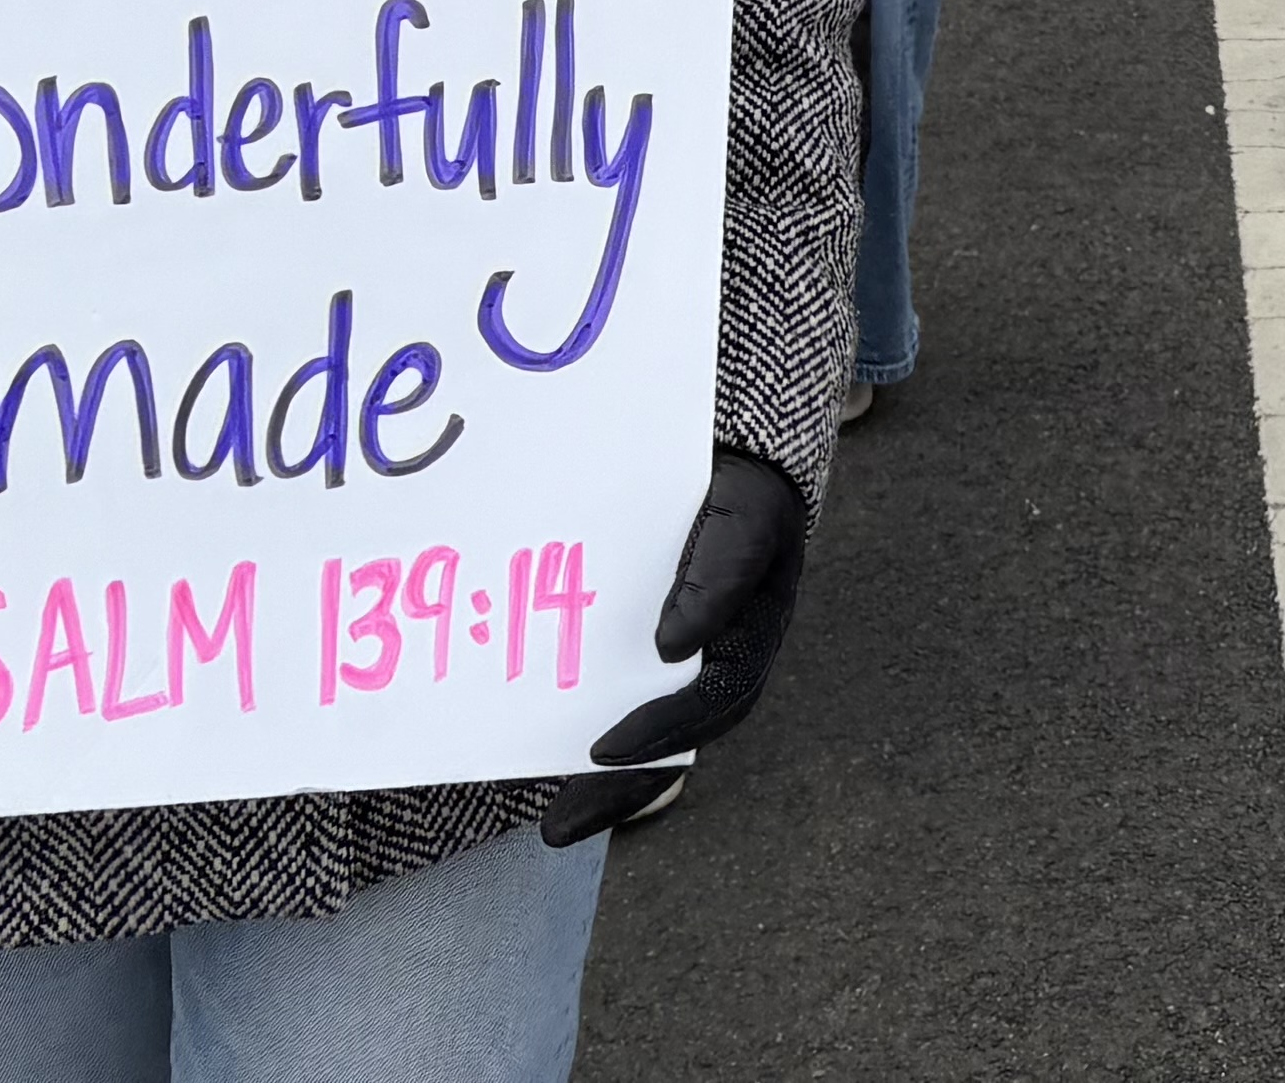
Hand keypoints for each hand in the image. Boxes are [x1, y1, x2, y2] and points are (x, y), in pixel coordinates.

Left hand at [535, 448, 809, 845]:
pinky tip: (536, 746)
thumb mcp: (747, 518)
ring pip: (642, 731)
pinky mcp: (641, 650)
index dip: (658, 735)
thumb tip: (674, 645)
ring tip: (548, 819)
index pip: (709, 704)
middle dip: (617, 791)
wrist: (728, 457)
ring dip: (600, 779)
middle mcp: (713, 664)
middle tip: (559, 827)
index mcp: (747, 642)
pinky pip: (613, 698)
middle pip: (672, 743)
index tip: (601, 753)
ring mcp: (678, 660)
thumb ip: (720, 575)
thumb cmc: (744, 488)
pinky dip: (580, 727)